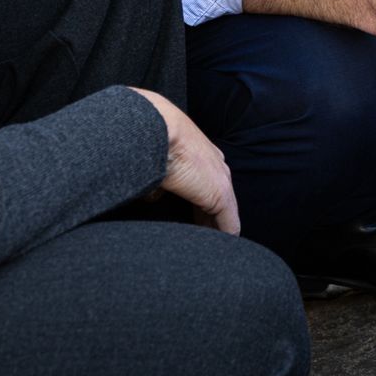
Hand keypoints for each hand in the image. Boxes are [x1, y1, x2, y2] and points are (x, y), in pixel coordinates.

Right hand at [129, 88, 239, 233]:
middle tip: (204, 239)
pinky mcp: (220, 194)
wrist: (155, 127)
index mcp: (199, 155)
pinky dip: (224, 235)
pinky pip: (227, 222)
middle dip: (209, 219)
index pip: (204, 183)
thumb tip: (153, 197)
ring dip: (215, 228)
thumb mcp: (153, 164)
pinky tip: (224, 247)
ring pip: (223, 212)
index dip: (199, 203)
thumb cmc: (148, 140)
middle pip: (217, 198)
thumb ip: (156, 182)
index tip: (192, 220)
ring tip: (211, 248)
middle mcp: (214, 165)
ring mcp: (220, 179)